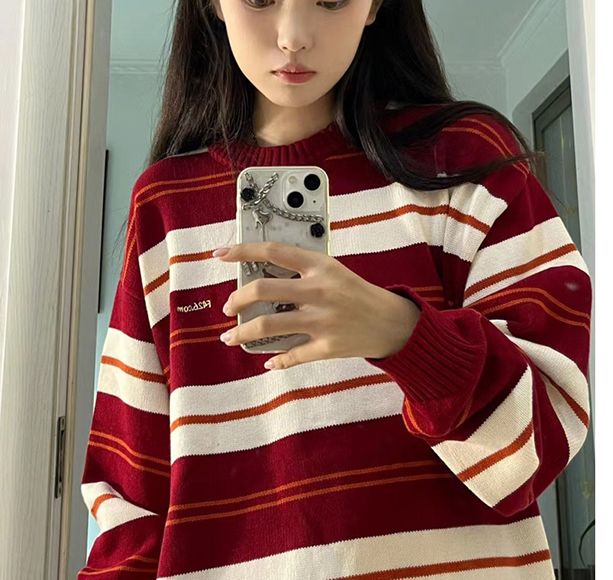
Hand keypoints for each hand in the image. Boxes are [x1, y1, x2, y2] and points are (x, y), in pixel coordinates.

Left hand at [214, 241, 420, 370]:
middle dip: (236, 299)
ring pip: (268, 326)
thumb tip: (260, 277)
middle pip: (263, 290)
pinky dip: (276, 360)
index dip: (243, 251)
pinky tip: (267, 361)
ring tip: (229, 336)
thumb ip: (301, 271)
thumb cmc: (356, 293)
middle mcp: (319, 291)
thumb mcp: (332, 271)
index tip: (221, 255)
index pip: (274, 251)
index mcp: (320, 266)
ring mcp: (322, 321)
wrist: (392, 322)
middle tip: (228, 307)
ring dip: (242, 333)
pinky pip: (292, 355)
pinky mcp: (327, 347)